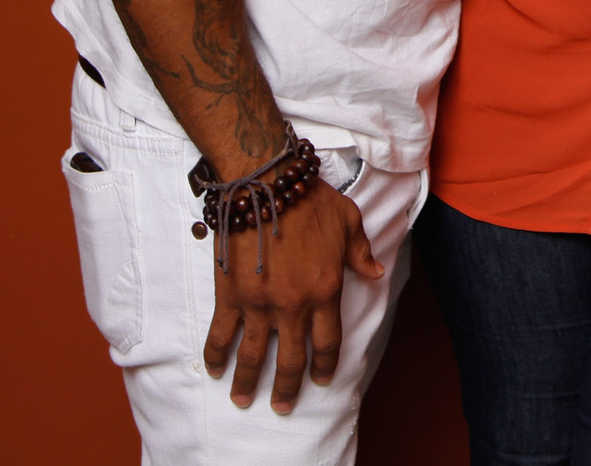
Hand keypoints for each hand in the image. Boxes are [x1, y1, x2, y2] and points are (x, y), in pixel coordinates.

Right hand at [203, 180, 382, 412]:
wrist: (266, 185)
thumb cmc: (311, 201)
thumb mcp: (349, 223)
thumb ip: (361, 254)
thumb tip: (376, 274)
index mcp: (326, 290)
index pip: (329, 341)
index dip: (326, 365)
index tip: (322, 380)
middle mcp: (294, 304)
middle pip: (291, 359)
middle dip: (287, 387)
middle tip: (282, 407)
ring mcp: (260, 303)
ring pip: (254, 355)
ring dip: (248, 381)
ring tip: (243, 399)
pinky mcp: (231, 295)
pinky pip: (221, 335)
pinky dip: (216, 356)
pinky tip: (215, 370)